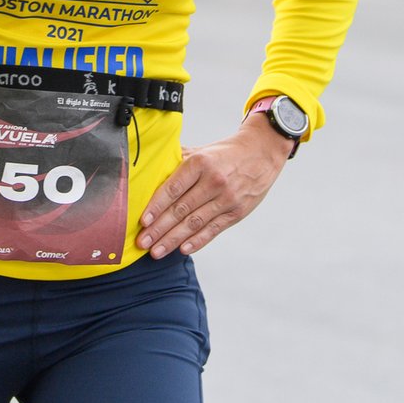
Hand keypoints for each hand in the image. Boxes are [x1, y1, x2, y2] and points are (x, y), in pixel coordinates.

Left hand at [137, 112, 292, 256]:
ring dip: (173, 240)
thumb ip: (178, 160)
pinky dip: (197, 241)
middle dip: (159, 228)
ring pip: (195, 223)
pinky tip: (182, 249)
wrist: (261, 153)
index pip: (174, 188)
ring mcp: (226, 199)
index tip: (143, 220)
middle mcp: (213, 181)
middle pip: (181, 209)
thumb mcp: (202, 150)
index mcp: (200, 163)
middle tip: (142, 242)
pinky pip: (213, 230)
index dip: (156, 206)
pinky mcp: (236, 212)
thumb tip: (151, 168)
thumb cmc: (225, 153)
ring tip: (156, 251)